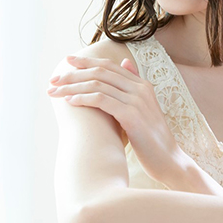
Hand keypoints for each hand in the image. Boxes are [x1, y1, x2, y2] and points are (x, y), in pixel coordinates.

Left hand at [47, 55, 186, 183]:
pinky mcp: (131, 115)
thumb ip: (133, 87)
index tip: (67, 62)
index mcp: (142, 85)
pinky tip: (70, 102)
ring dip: (72, 87)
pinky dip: (83, 98)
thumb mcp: (143, 109)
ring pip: (97, 84)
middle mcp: (140, 89)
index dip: (86, 62)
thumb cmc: (152, 139)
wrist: (168, 160)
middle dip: (73, 74)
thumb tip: (125, 64)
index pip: (109, 66)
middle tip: (53, 79)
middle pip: (100, 72)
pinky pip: (101, 100)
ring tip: (55, 92)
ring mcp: (137, 101)